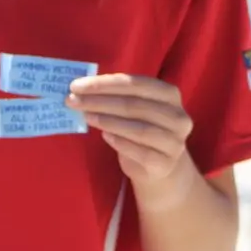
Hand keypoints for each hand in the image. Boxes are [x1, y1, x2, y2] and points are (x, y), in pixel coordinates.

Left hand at [67, 74, 193, 187]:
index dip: (104, 83)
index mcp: (169, 94)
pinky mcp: (165, 163)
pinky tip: (104, 136)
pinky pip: (140, 151)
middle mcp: (178, 116)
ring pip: (139, 128)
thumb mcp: (135, 108)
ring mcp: (174, 141)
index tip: (77, 85)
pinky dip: (120, 142)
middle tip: (73, 101)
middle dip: (100, 101)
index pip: (135, 83)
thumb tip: (81, 88)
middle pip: (134, 105)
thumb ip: (116, 96)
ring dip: (108, 121)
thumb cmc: (142, 128)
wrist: (160, 167)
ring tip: (86, 116)